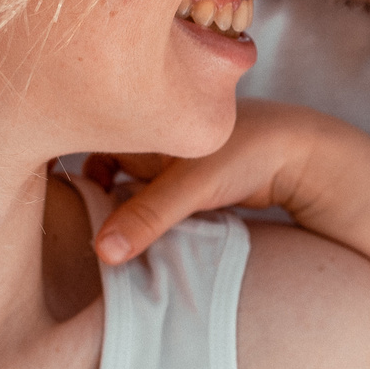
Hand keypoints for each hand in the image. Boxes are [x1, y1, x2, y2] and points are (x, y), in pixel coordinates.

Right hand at [91, 101, 363, 266]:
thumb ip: (146, 216)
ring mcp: (163, 154)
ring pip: (124, 184)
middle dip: (95, 195)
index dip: (72, 176)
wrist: (304, 155)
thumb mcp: (193, 187)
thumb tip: (101, 251)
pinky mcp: (181, 175)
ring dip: (121, 206)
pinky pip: (146, 194)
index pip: (85, 143)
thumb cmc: (249, 154)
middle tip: (86, 227)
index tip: (66, 209)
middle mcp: (148, 132)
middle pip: (101, 167)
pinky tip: (146, 232)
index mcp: (142, 116)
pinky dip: (143, 211)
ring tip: (115, 235)